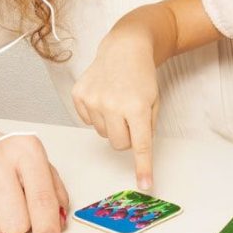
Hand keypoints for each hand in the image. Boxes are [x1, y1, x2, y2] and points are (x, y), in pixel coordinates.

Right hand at [71, 34, 158, 190]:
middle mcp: (113, 105)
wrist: (124, 48)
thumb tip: (137, 151)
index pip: (140, 145)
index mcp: (136, 107)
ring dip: (111, 124)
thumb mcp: (153, 101)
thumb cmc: (141, 76)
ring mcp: (93, 100)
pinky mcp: (79, 95)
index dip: (143, 167)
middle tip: (130, 117)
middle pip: (119, 144)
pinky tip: (103, 96)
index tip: (145, 184)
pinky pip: (87, 121)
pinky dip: (96, 114)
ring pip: (103, 134)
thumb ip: (147, 128)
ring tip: (116, 101)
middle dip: (126, 136)